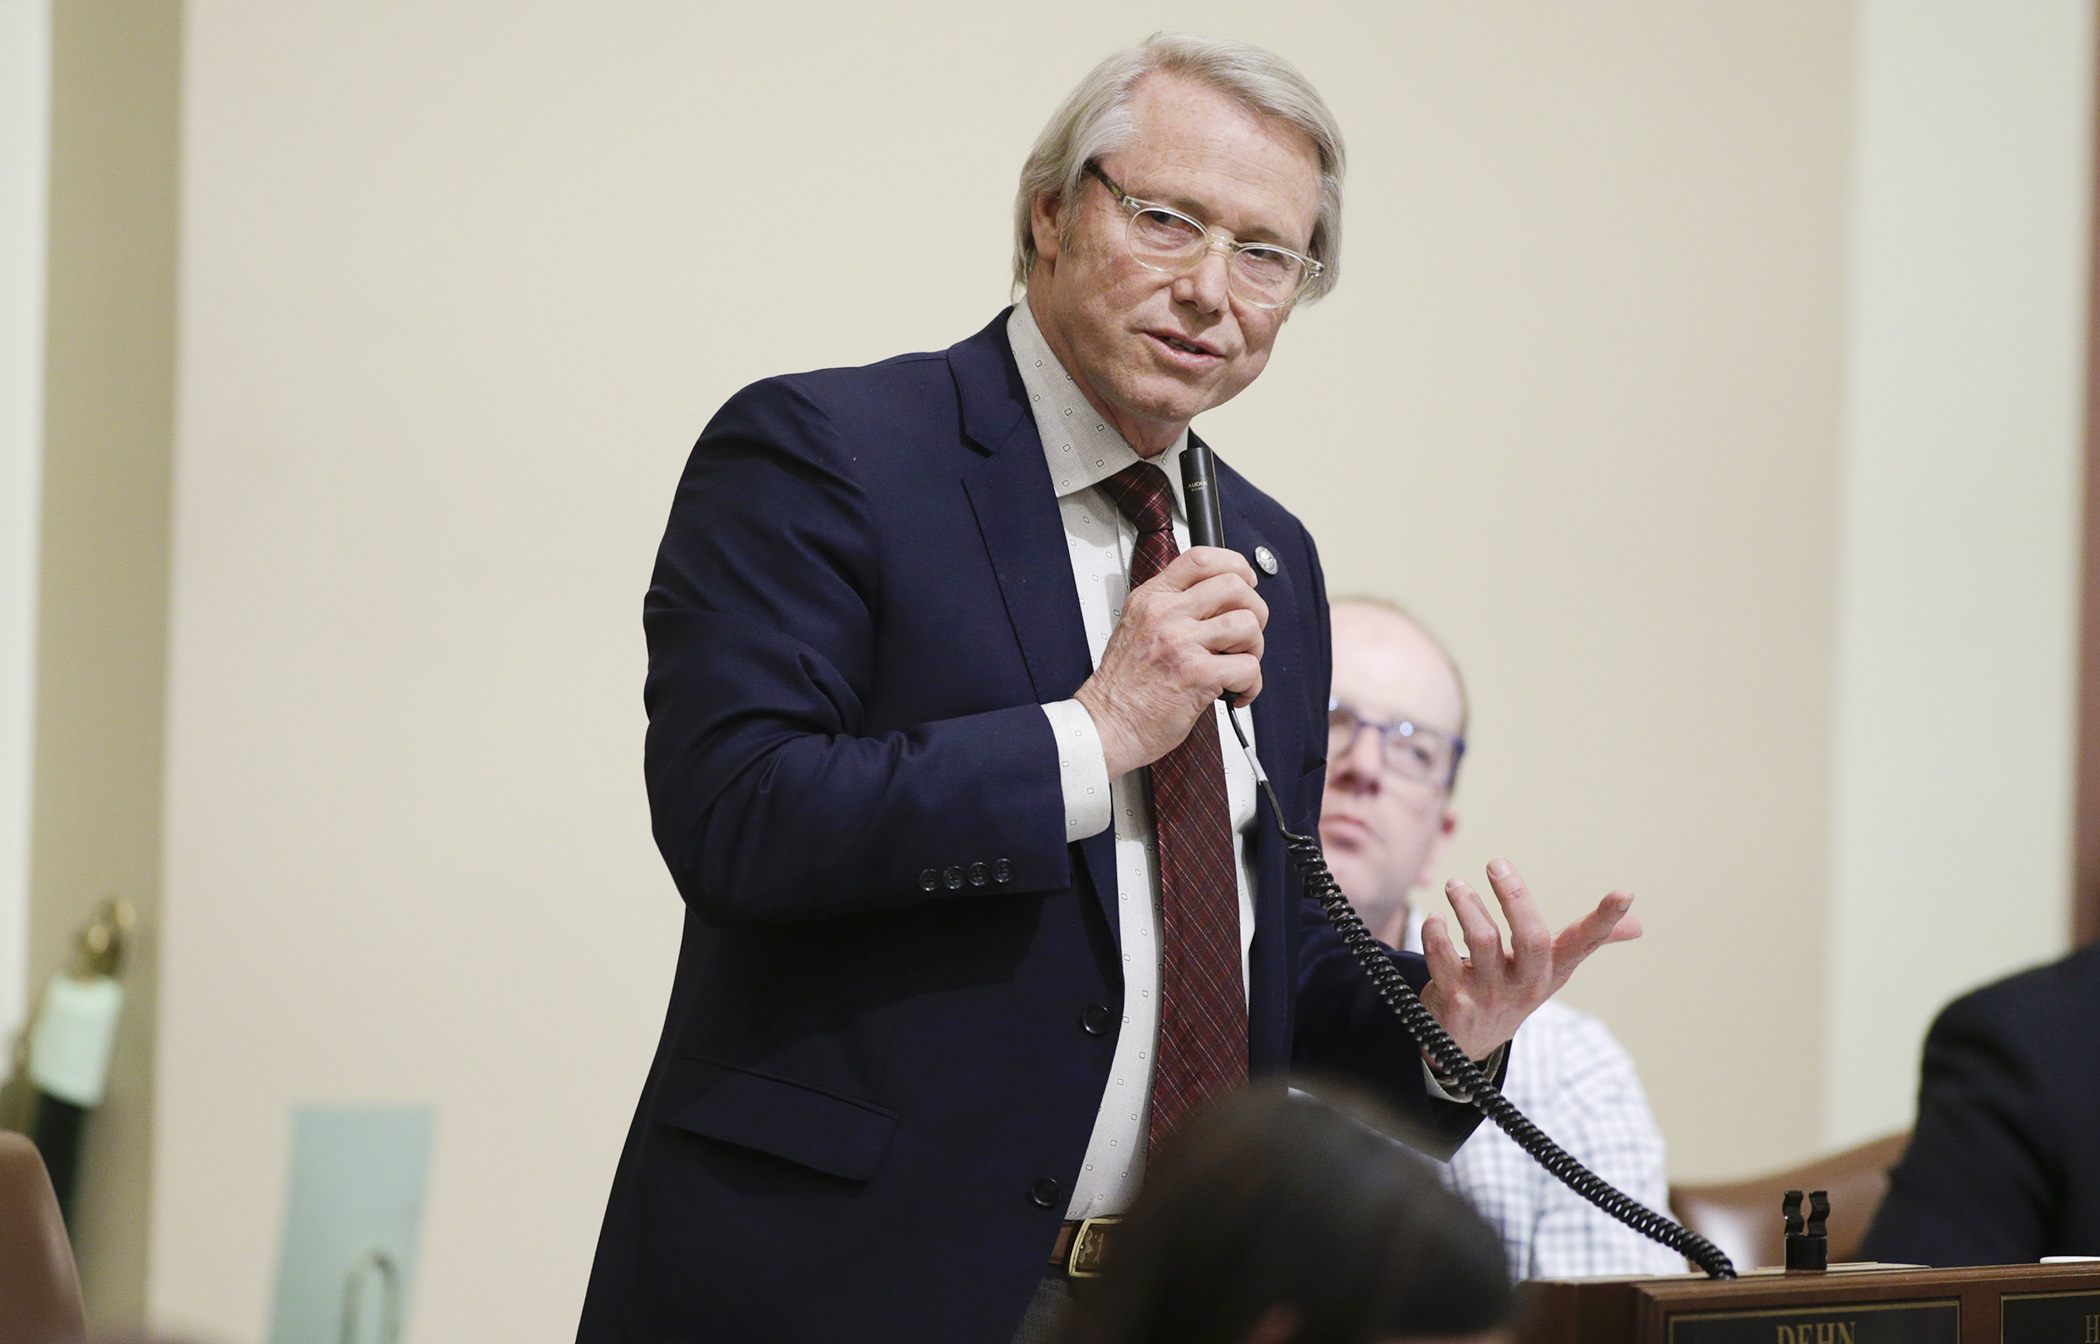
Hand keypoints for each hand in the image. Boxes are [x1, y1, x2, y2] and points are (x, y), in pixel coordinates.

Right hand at [1074, 546, 1266, 778]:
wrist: (1106, 724)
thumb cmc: (1123, 686)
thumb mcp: (1136, 627)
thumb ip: (1171, 608)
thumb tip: (1217, 602)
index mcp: (1151, 599)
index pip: (1200, 558)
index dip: (1235, 565)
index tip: (1245, 582)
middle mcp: (1165, 614)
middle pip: (1234, 585)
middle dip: (1254, 610)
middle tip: (1245, 634)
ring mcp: (1181, 642)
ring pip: (1247, 624)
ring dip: (1254, 648)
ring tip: (1238, 664)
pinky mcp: (1196, 675)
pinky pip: (1248, 667)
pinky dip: (1251, 684)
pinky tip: (1236, 692)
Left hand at [1417, 857, 1639, 1061]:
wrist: (1466, 1043)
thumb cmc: (1513, 989)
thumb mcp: (1553, 971)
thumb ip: (1589, 941)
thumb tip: (1638, 925)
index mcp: (1554, 969)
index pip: (1586, 942)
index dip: (1605, 919)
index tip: (1624, 892)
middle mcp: (1526, 982)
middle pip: (1532, 938)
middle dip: (1515, 897)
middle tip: (1496, 864)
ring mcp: (1490, 993)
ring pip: (1482, 941)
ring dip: (1467, 906)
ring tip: (1456, 886)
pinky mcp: (1455, 999)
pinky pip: (1443, 960)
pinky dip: (1434, 933)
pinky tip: (1434, 918)